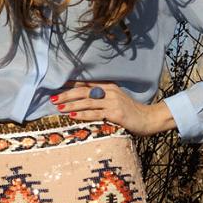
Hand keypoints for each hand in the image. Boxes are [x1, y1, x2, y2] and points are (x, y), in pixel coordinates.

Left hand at [50, 80, 176, 136]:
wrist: (149, 119)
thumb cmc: (130, 112)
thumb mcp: (115, 100)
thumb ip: (101, 97)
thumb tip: (81, 101)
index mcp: (109, 86)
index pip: (86, 84)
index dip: (70, 85)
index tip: (56, 86)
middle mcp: (110, 91)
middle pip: (83, 91)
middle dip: (66, 95)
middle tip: (53, 98)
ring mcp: (113, 102)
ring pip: (87, 102)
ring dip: (71, 105)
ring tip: (58, 107)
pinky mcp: (116, 114)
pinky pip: (96, 113)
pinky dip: (83, 114)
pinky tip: (72, 116)